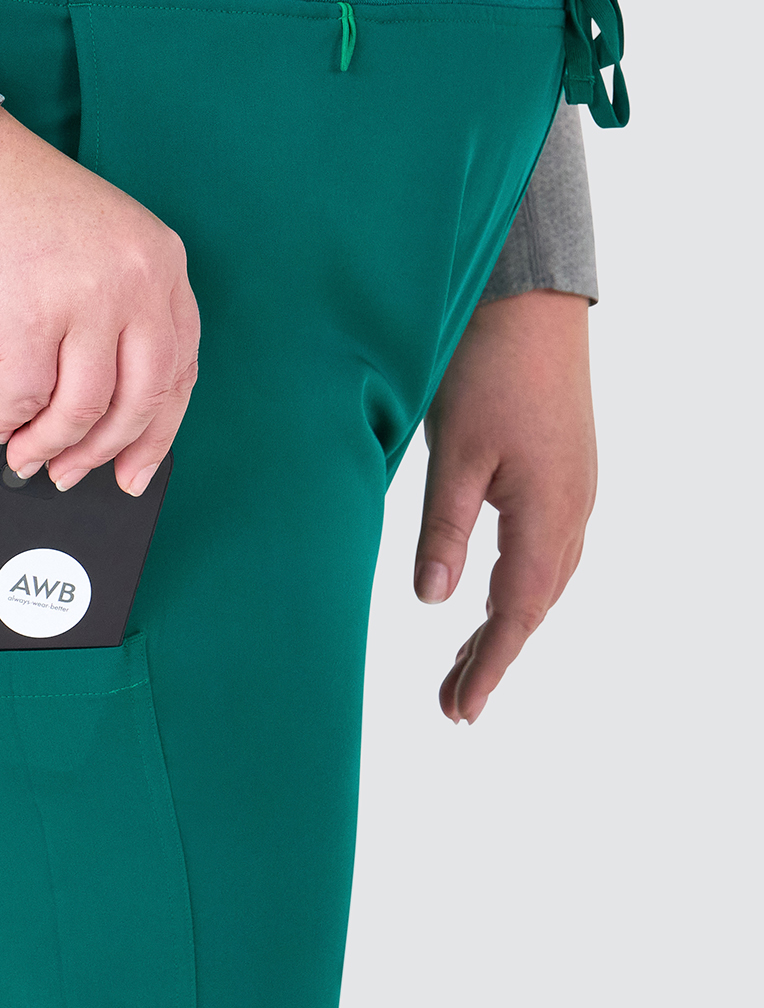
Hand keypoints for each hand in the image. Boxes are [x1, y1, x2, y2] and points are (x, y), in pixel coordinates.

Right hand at [0, 106, 199, 493]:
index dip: (159, 430)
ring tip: (28, 455)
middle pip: (141, 399)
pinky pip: (27, 401)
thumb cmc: (11, 205)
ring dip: (51, 446)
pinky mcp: (28, 321)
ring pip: (84, 411)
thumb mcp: (98, 244)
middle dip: (106, 451)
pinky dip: (11, 422)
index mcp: (160, 261)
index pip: (180, 368)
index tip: (137, 467)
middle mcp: (134, 280)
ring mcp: (84, 301)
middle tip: (76, 474)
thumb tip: (110, 411)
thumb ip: (121, 313)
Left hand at [417, 289, 597, 723]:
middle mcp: (574, 508)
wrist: (530, 295)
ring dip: (507, 624)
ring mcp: (574, 488)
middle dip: (495, 657)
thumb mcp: (456, 454)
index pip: (516, 613)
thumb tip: (433, 603)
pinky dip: (520, 587)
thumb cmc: (489, 366)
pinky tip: (492, 595)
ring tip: (467, 665)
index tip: (460, 712)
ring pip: (543, 580)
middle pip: (535, 605)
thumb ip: (444, 531)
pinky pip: (547, 550)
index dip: (489, 667)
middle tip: (453, 705)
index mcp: (550, 512)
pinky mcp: (564, 469)